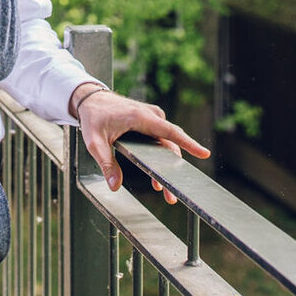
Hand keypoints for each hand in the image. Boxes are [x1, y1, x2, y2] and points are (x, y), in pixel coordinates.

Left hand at [70, 85, 209, 203]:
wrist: (91, 99)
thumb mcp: (94, 141)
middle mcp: (150, 115)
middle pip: (169, 145)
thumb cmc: (93, 117)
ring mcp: (152, 117)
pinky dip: (160, 156)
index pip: (170, 131)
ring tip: (162, 191)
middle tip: (170, 196)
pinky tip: (156, 175)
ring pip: (166, 144)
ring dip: (166, 165)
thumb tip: (114, 185)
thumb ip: (105, 162)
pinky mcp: (150, 121)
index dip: (188, 143)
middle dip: (171, 171)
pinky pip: (161, 139)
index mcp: (140, 117)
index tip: (204, 153)